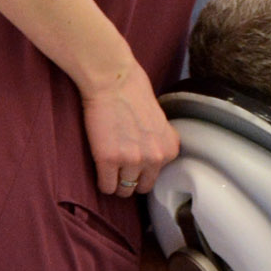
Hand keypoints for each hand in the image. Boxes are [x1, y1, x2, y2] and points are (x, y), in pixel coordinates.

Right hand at [81, 64, 180, 198]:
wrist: (113, 80)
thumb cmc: (134, 93)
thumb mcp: (161, 121)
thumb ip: (160, 143)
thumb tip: (153, 159)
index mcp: (170, 149)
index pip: (157, 177)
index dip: (143, 171)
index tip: (135, 164)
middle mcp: (155, 158)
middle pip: (142, 187)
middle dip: (131, 181)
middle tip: (120, 169)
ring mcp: (131, 160)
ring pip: (123, 190)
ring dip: (116, 182)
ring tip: (109, 170)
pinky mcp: (108, 159)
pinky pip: (106, 186)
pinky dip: (102, 183)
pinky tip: (100, 170)